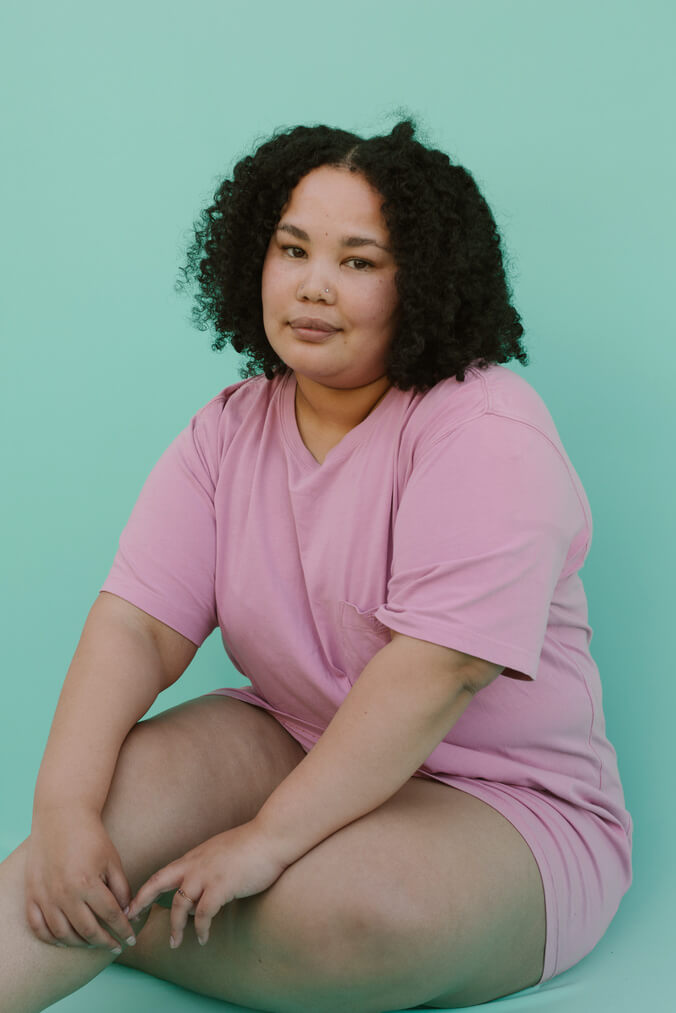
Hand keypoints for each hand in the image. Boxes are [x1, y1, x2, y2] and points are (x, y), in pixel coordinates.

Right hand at [25, 806, 135, 953]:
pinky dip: (52, 938)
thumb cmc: (91, 837)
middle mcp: (64, 894)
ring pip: (63, 934)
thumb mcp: (112, 860)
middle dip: (105, 942)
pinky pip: (38, 928)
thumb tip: (127, 914)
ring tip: (93, 944)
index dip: (123, 929)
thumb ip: (121, 889)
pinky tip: (65, 940)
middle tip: (115, 946)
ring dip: (80, 944)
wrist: (61, 817)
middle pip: (87, 930)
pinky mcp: (31, 895)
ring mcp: (45, 896)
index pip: (110, 916)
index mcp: (87, 883)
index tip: (130, 938)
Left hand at [126, 819, 288, 947]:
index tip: (133, 905)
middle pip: (158, 883)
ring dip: (175, 927)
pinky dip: (201, 928)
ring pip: (179, 904)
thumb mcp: (221, 854)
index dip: (145, 890)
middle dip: (141, 902)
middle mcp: (195, 865)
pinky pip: (204, 914)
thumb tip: (198, 894)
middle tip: (130, 920)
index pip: (162, 874)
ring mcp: (207, 875)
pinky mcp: (222, 886)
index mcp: (194, 857)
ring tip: (176, 943)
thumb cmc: (252, 845)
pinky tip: (204, 938)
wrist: (271, 835)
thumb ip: (206, 869)